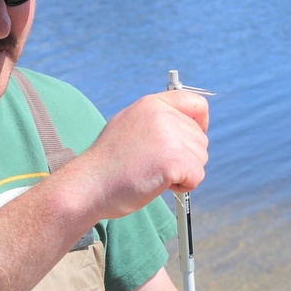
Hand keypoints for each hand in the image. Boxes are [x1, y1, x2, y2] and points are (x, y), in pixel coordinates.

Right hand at [71, 90, 208, 219]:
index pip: (196, 104)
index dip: (200, 124)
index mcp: (152, 104)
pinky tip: (160, 185)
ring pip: (200, 159)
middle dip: (186, 158)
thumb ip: (155, 121)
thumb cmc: (107, 164)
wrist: (89, 184)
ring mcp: (168, 136)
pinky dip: (184, 187)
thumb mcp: (128, 126)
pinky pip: (196, 176)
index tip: (189, 141)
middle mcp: (162, 115)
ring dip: (184, 173)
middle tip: (157, 167)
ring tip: (154, 175)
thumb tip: (181, 127)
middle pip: (200, 139)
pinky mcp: (173, 160)